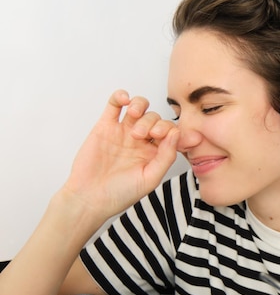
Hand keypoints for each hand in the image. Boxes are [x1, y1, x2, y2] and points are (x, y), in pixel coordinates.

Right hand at [62, 89, 179, 218]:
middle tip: (141, 136)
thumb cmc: (120, 193)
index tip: (159, 137)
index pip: (170, 131)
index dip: (168, 129)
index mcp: (155, 152)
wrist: (90, 198)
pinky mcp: (105, 126)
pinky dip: (120, 96)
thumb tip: (176, 133)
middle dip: (152, 123)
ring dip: (140, 106)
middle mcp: (141, 140)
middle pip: (155, 118)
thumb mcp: (150, 178)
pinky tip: (124, 100)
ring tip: (133, 119)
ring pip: (139, 107)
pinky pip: (114, 104)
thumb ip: (166, 156)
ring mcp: (123, 131)